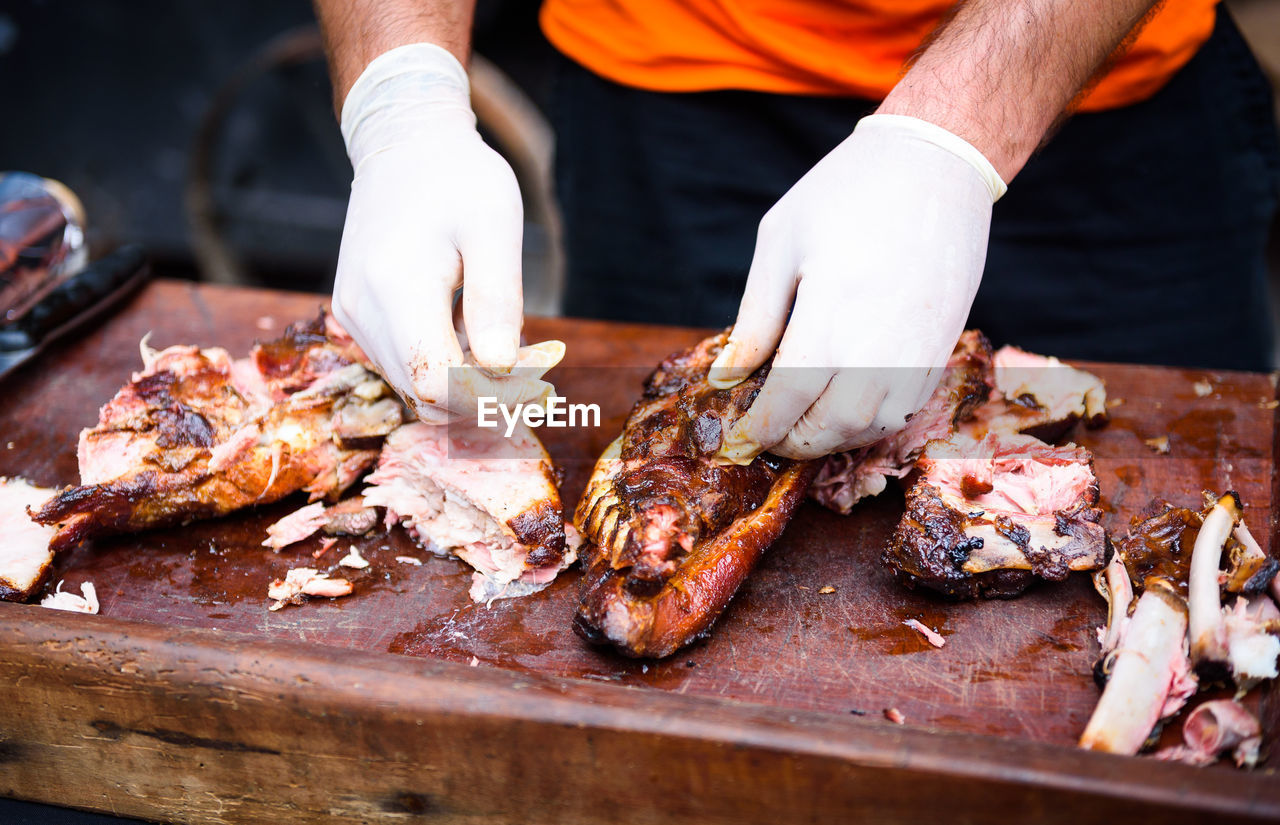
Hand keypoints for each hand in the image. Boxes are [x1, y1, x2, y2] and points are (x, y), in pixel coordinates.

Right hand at [332, 43, 558, 422]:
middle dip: (482, 397)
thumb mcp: (495, 226)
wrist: (405, 144)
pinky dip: (444, 365)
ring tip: (510, 348)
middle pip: (423, 393)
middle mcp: (362, 309)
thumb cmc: (459, 178)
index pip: (437, 383)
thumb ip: (496, 298)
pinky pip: (403, 363)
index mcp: (397, 288)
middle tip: (536, 374)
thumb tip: (500, 367)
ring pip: (413, 385)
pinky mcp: (355, 313)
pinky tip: (476, 335)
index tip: (536, 387)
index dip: (487, 398)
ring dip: (465, 383)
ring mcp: (353, 314)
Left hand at [710, 114, 1005, 461]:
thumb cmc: (848, 191)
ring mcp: (918, 350)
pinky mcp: (943, 346)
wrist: (937, 163)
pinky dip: (873, 422)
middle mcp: (879, 344)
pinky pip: (907, 408)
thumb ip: (755, 318)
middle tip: (770, 434)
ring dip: (835, 438)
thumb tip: (726, 375)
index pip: (787, 401)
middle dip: (795, 442)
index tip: (740, 437)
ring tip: (806, 423)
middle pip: (833, 427)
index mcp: (831, 316)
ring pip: (874, 427)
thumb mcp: (781, 242)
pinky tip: (848, 405)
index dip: (759, 428)